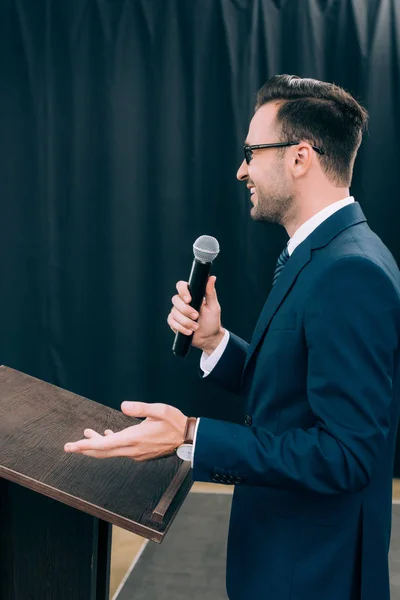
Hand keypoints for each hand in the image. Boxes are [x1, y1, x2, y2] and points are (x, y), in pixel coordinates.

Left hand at [64, 402, 187, 460]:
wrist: (188, 438)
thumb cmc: (174, 422)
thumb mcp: (159, 410)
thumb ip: (140, 408)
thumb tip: (123, 406)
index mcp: (134, 439)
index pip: (104, 445)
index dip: (85, 446)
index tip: (71, 446)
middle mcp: (132, 449)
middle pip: (103, 452)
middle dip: (85, 448)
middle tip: (69, 446)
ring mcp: (136, 453)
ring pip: (111, 451)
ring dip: (98, 444)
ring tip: (88, 434)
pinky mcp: (140, 453)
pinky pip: (120, 450)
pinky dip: (110, 444)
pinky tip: (109, 435)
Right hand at [167, 275, 224, 352]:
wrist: (208, 337)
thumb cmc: (212, 320)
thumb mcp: (213, 306)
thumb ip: (211, 292)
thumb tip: (212, 278)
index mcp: (191, 295)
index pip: (181, 286)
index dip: (183, 291)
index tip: (189, 300)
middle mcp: (182, 302)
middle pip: (175, 300)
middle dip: (186, 310)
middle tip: (196, 316)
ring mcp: (176, 312)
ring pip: (174, 313)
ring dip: (185, 321)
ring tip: (195, 327)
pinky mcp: (173, 322)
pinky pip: (172, 322)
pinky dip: (181, 328)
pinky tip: (189, 331)